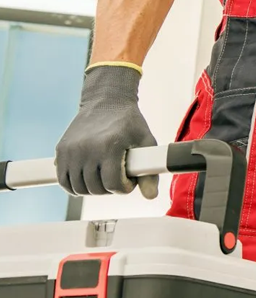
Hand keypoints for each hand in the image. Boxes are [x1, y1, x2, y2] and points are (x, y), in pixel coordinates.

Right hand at [56, 65, 158, 197]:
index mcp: (109, 146)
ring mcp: (71, 150)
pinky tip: (88, 181)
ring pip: (78, 188)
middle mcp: (86, 149)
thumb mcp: (146, 141)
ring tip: (105, 177)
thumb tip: (150, 196)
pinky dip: (74, 186)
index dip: (124, 188)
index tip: (129, 181)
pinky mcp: (61, 151)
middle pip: (95, 188)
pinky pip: (63, 180)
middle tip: (118, 177)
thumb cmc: (129, 122)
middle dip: (110, 189)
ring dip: (93, 189)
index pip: (113, 184)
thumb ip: (150, 170)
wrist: (106, 101)